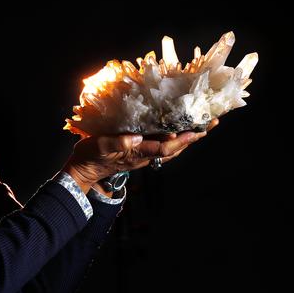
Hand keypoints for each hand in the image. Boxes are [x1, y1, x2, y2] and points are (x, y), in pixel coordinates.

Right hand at [63, 118, 218, 190]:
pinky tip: (179, 130)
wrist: (82, 171)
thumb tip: (137, 138)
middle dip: (194, 136)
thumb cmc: (89, 157)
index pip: (164, 148)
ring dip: (188, 137)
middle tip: (211, 122)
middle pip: (174, 148)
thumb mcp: (99, 146)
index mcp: (136, 154)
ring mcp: (142, 155)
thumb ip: (117, 142)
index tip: (199, 131)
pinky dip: (175, 138)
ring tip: (203, 124)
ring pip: (171, 148)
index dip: (182, 140)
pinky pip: (162, 145)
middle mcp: (143, 156)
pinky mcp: (137, 152)